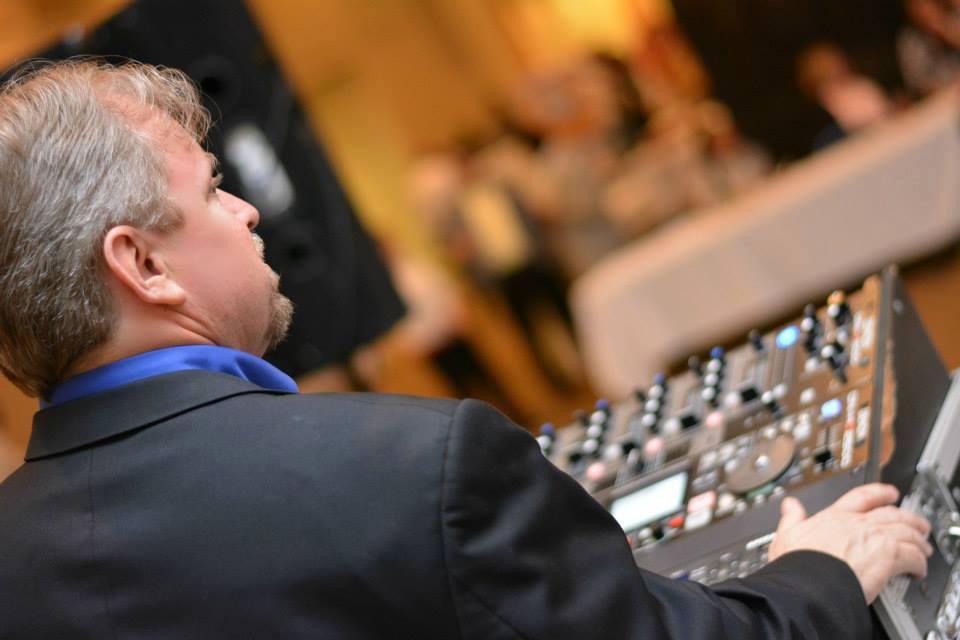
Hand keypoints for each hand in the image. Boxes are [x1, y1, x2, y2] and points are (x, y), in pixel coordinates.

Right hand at [767, 483, 932, 602]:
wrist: (808, 583)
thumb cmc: (796, 564)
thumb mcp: (787, 535)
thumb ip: (792, 518)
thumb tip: (789, 505)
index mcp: (833, 517)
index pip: (861, 497)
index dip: (878, 492)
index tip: (889, 493)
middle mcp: (856, 523)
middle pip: (891, 513)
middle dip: (907, 517)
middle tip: (916, 523)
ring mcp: (874, 537)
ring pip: (906, 531)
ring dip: (918, 539)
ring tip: (923, 547)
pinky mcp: (888, 556)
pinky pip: (913, 555)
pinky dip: (919, 562)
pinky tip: (918, 569)